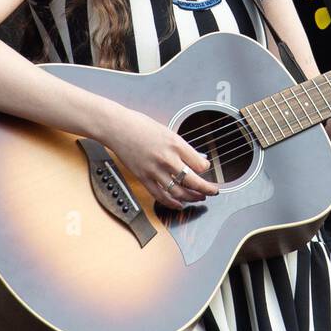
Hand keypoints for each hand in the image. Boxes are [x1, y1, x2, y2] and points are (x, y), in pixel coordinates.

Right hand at [104, 108, 218, 209]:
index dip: (206, 168)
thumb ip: (182, 147)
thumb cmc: (140, 125)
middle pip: (193, 181)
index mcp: (176, 144)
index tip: (206, 168)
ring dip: (192, 198)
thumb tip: (195, 158)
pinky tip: (179, 205)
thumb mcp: (168, 132)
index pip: (200, 164)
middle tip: (213, 191)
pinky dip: (172, 203)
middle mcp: (167, 159)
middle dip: (207, 189)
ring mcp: (155, 171)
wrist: (117, 127)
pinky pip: (161, 196)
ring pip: (179, 192)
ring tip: (199, 198)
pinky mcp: (144, 178)